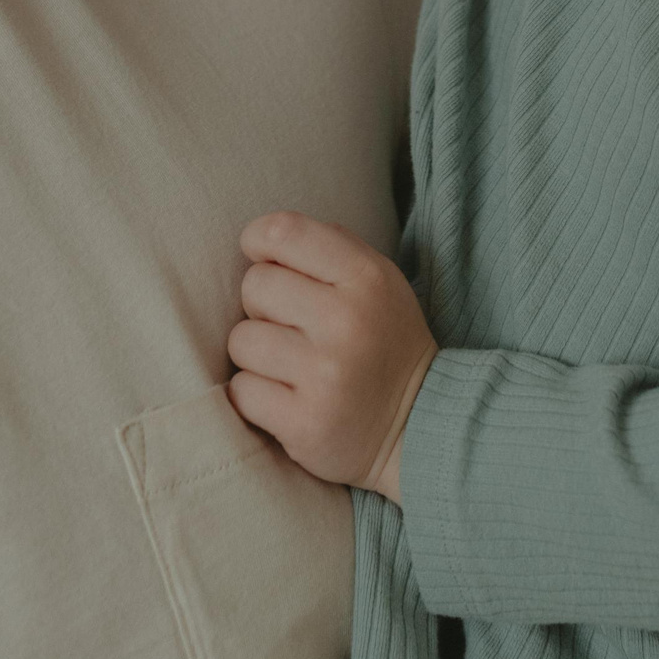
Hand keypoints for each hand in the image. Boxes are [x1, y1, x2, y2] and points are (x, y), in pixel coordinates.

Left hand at [226, 211, 437, 504]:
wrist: (417, 426)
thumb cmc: (383, 342)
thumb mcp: (379, 281)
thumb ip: (329, 247)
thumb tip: (262, 236)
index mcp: (366, 278)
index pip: (284, 232)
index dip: (259, 239)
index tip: (263, 259)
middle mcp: (346, 322)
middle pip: (254, 286)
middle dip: (263, 306)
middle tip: (293, 327)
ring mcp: (325, 376)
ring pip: (241, 341)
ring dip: (256, 355)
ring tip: (290, 365)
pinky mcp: (304, 423)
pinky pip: (241, 391)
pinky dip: (255, 396)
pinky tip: (286, 397)